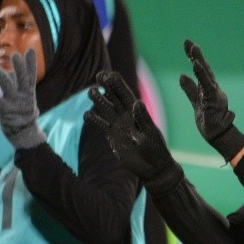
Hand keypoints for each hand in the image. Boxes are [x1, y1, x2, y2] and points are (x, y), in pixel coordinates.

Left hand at [0, 50, 45, 149]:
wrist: (23, 132)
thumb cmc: (21, 112)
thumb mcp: (22, 97)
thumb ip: (14, 83)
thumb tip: (9, 72)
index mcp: (28, 91)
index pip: (31, 75)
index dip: (31, 63)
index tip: (30, 51)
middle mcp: (24, 96)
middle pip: (22, 79)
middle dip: (20, 67)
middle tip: (15, 56)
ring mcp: (15, 103)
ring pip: (8, 87)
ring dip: (1, 76)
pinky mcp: (6, 111)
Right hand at [87, 71, 181, 191]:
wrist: (152, 168)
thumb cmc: (156, 150)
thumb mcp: (150, 133)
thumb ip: (142, 119)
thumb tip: (137, 102)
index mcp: (138, 113)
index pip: (126, 94)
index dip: (117, 84)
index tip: (108, 74)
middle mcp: (127, 116)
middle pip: (114, 98)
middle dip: (107, 86)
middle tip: (97, 76)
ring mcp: (119, 126)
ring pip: (106, 109)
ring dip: (99, 100)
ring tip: (91, 91)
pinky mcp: (113, 136)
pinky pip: (102, 125)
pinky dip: (95, 119)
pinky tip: (86, 114)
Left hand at [179, 39, 243, 161]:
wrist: (218, 135)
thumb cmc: (209, 120)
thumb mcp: (195, 102)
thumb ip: (189, 89)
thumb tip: (181, 75)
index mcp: (208, 88)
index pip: (200, 69)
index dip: (194, 57)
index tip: (187, 44)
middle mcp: (213, 88)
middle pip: (204, 68)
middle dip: (196, 54)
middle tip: (188, 42)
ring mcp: (215, 93)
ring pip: (206, 74)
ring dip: (199, 61)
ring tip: (193, 48)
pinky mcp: (214, 100)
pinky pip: (207, 85)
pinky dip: (202, 74)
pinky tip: (196, 65)